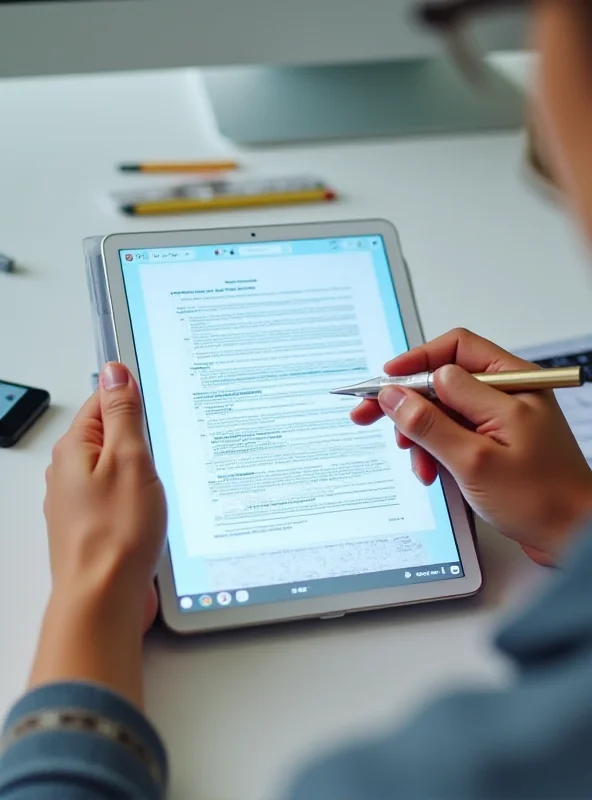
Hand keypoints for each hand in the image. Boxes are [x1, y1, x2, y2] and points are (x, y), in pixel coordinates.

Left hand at [32, 363, 165, 705]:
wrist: (105, 598)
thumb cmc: (116, 534)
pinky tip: (152, 510)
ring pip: (118, 469)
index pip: (103, 401)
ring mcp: (80, 502)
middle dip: (141, 439)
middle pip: (111, 435)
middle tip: (163, 451)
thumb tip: (117, 373)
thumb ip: (123, 414)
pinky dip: (138, 497)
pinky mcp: (95, 526)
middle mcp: (70, 473)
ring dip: (142, 472)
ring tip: (160, 484)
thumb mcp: (130, 459)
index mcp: (74, 449)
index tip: (158, 406)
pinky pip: (119, 497)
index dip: (134, 399)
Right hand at [351, 329, 591, 563]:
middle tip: (370, 416)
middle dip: (408, 403)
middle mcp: (506, 394)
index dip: (413, 363)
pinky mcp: (495, 442)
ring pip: (443, 411)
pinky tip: (434, 472)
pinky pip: (453, 434)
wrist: (573, 537)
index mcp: (511, 383)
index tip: (383, 384)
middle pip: (442, 380)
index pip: (452, 350)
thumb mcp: (474, 460)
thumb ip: (430, 424)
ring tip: (419, 464)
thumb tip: (394, 396)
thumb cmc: (542, 499)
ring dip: (422, 435)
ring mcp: (501, 419)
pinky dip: (437, 451)